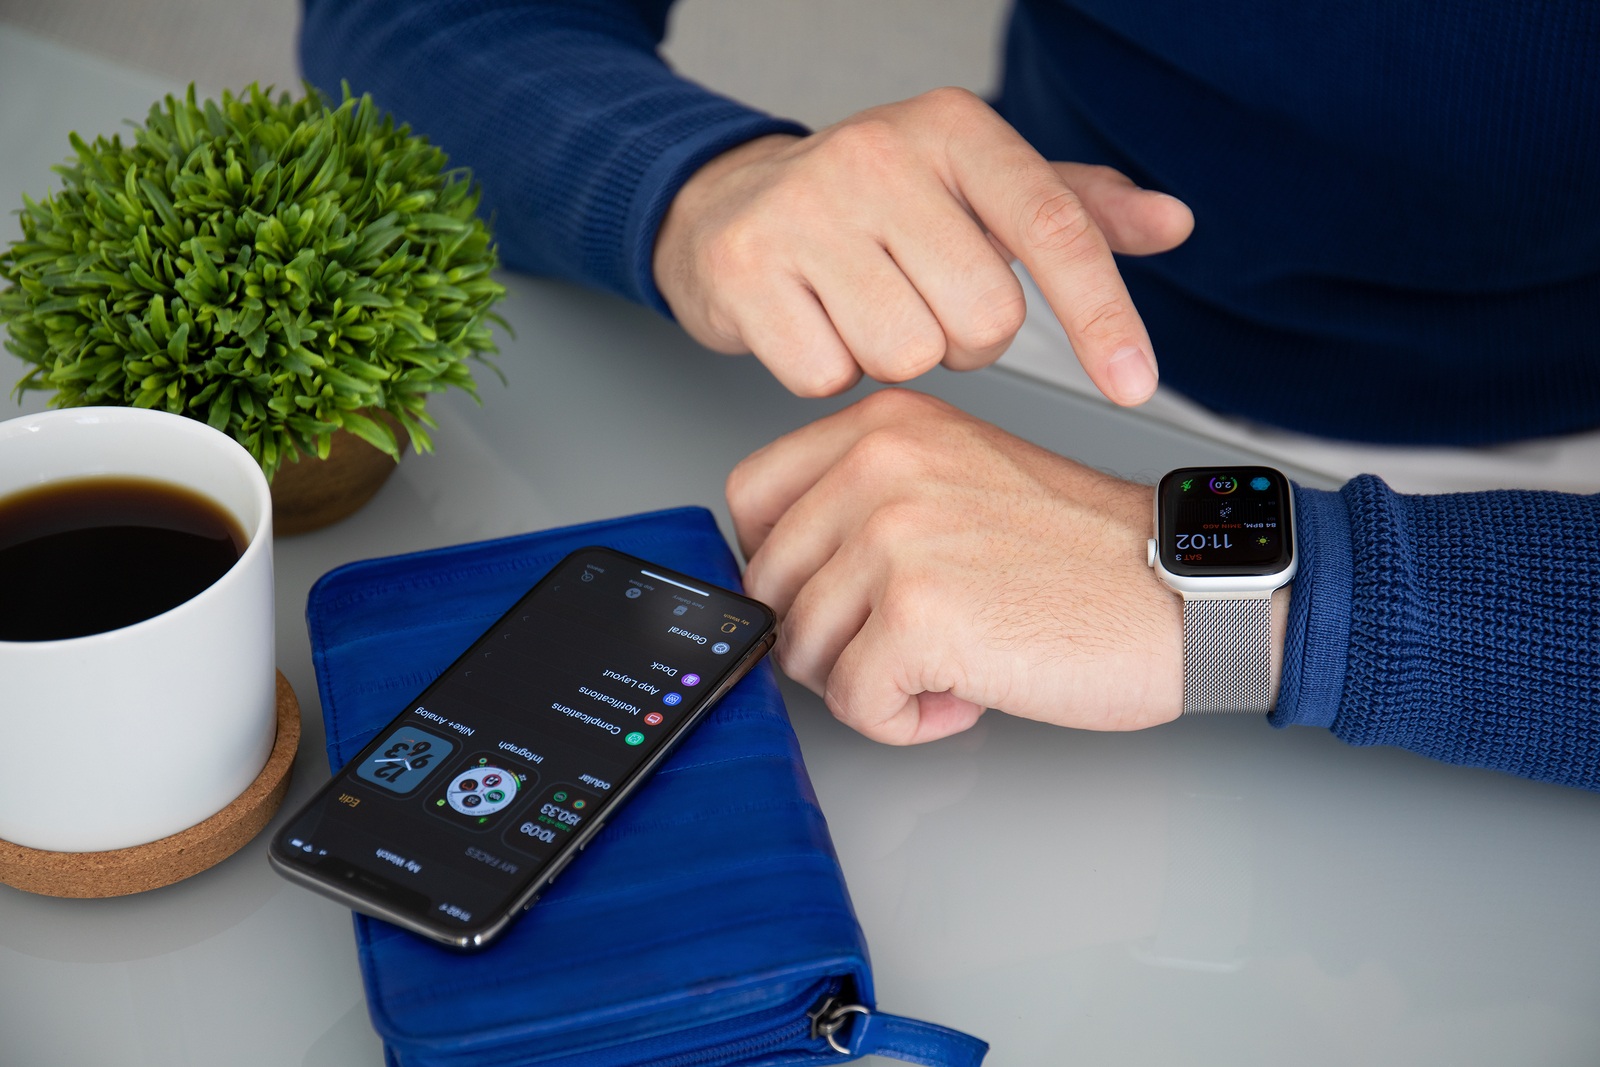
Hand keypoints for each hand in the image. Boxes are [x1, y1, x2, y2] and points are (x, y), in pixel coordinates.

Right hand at [653, 87, 1192, 402]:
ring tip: (863, 309)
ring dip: (895, 356)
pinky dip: (829, 371)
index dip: (1103, 315)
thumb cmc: (872, 204)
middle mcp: (878, 156)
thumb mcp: (977, 187)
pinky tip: (814, 324)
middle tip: (922, 301)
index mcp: (952, 128)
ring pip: (907, 356)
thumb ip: (1076, 208)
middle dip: (964, 339)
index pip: (1054, 228)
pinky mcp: (746, 271)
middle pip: (983, 320)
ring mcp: (804, 210)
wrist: (728, 202)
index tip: (1135, 383)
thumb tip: (1173, 223)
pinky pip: (828, 377)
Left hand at [726, 388, 1185, 744]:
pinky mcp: (918, 617)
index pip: (750, 498)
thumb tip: (780, 573)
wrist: (1183, 591)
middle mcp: (879, 467)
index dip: (780, 566)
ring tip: (949, 665)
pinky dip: (905, 722)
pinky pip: (855, 703)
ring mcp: (894, 539)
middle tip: (904, 646)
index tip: (830, 595)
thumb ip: (866, 502)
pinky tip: (966, 694)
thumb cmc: (1084, 552)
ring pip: (805, 650)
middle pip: (771, 585)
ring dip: (872, 683)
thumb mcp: (960, 476)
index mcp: (884, 426)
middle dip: (828, 637)